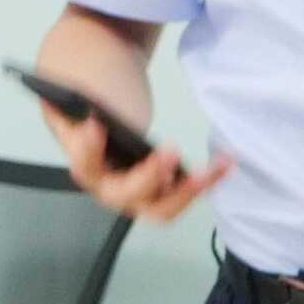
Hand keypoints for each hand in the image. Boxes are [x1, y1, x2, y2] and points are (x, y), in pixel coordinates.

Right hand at [51, 102, 226, 228]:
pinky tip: (225, 162)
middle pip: (126, 195)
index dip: (89, 149)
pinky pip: (183, 194)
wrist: (100, 115)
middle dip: (149, 177)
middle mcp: (109, 188)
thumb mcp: (79, 95)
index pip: (84, 163)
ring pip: (161, 208)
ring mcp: (137, 195)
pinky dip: (206, 181)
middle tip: (169, 151)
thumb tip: (80, 97)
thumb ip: (77, 97)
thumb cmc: (91, 104)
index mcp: (86, 164)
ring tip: (208, 170)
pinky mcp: (161, 192)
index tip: (96, 125)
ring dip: (186, 191)